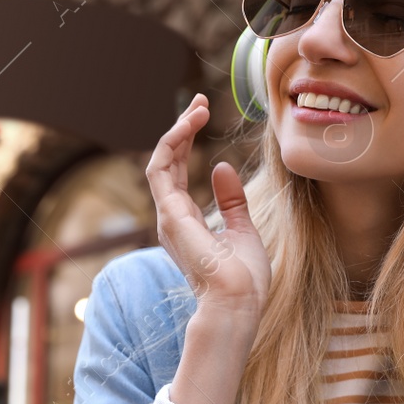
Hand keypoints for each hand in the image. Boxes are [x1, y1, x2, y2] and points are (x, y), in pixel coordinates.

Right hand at [146, 93, 270, 319]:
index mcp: (185, 222)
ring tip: (198, 108)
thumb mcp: (242, 229)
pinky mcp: (169, 214)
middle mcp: (170, 218)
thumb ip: (231, 201)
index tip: (202, 114)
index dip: (187, 140)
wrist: (238, 301)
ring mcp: (167, 216)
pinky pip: (160, 168)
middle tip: (200, 102)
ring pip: (160, 161)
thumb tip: (222, 168)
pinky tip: (190, 124)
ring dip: (177, 131)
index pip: (177, 172)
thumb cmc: (244, 278)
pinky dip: (172, 142)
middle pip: (166, 162)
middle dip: (181, 129)